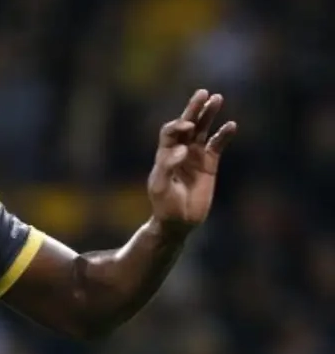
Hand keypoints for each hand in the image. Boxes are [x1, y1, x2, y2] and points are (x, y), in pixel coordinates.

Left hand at [147, 89, 237, 231]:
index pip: (170, 132)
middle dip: (194, 109)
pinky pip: (218, 145)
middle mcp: (180, 151)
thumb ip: (168, 166)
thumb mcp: (161, 187)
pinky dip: (224, 135)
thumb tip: (184, 149)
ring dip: (209, 115)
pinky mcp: (210, 164)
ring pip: (203, 130)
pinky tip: (231, 125)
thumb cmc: (165, 205)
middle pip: (187, 125)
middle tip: (202, 93)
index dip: (178, 126)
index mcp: (164, 154)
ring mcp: (195, 156)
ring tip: (217, 98)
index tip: (187, 128)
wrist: (179, 222)